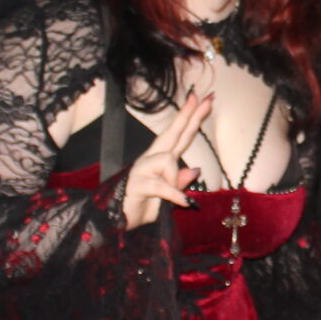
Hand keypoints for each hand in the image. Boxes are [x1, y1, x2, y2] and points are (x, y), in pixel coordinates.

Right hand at [121, 91, 209, 229]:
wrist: (116, 222)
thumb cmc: (142, 207)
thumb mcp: (168, 197)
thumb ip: (180, 183)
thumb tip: (195, 170)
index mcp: (161, 160)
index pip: (180, 135)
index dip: (192, 117)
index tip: (204, 99)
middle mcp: (151, 159)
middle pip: (172, 133)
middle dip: (188, 115)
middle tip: (203, 97)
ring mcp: (142, 169)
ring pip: (168, 160)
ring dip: (175, 180)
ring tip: (175, 198)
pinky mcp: (137, 183)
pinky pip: (161, 185)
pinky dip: (175, 195)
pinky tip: (185, 202)